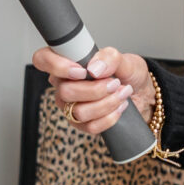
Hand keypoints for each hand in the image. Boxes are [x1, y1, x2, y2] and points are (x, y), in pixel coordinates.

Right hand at [32, 43, 152, 137]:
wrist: (140, 94)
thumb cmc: (127, 73)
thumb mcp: (124, 59)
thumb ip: (110, 58)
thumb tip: (94, 68)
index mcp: (67, 62)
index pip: (42, 59)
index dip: (56, 66)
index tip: (82, 71)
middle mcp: (63, 84)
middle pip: (65, 91)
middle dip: (95, 89)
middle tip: (114, 83)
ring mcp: (69, 105)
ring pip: (78, 111)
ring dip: (106, 103)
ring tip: (121, 93)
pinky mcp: (80, 123)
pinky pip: (89, 126)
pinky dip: (109, 117)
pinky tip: (119, 107)